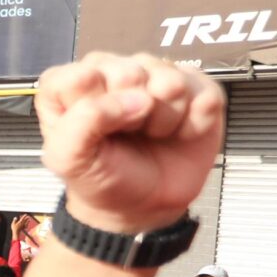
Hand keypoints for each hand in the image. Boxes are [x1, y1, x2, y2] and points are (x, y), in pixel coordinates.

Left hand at [34, 54, 222, 233]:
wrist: (143, 206)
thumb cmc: (101, 177)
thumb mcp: (70, 159)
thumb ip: (84, 121)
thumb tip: (135, 98)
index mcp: (71, 83)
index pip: (81, 76)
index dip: (95, 108)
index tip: (98, 131)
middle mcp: (114, 70)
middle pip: (131, 73)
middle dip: (133, 114)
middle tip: (129, 132)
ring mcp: (157, 74)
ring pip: (171, 82)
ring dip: (165, 119)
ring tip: (152, 133)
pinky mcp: (196, 86)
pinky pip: (206, 94)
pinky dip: (195, 123)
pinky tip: (180, 132)